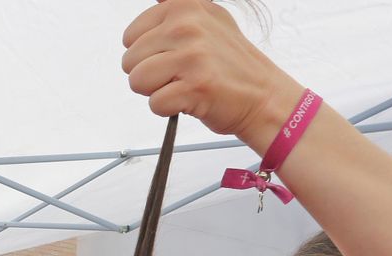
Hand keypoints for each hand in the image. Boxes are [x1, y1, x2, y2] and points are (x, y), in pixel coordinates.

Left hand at [121, 0, 298, 145]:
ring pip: (137, 82)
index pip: (130, 37)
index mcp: (184, 6)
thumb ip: (174, 9)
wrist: (262, 95)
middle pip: (130, 61)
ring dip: (157, 92)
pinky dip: (169, 109)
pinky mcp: (195, 85)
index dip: (147, 54)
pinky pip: (155, 104)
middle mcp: (187, 26)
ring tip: (184, 85)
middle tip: (181, 74)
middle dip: (150, 75)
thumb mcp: (205, 20)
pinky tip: (191, 99)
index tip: (173, 56)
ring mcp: (192, 55)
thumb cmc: (229, 64)